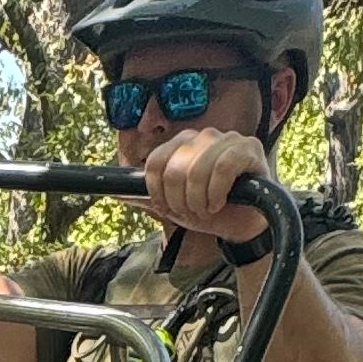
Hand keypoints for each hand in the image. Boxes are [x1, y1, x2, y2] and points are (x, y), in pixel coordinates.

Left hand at [141, 123, 273, 257]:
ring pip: (197, 169)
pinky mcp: (248, 148)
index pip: (155, 162)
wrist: (243, 224)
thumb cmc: (210, 210)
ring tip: (206, 210)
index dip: (157, 191)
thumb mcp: (174, 205)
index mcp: (182, 144)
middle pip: (174, 169)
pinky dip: (215, 192)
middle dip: (179, 200)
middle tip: (191, 211)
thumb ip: (148, 197)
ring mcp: (227, 139)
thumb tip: (114, 193)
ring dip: (198, 200)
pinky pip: (222, 167)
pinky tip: (219, 203)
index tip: (168, 207)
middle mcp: (203, 136)